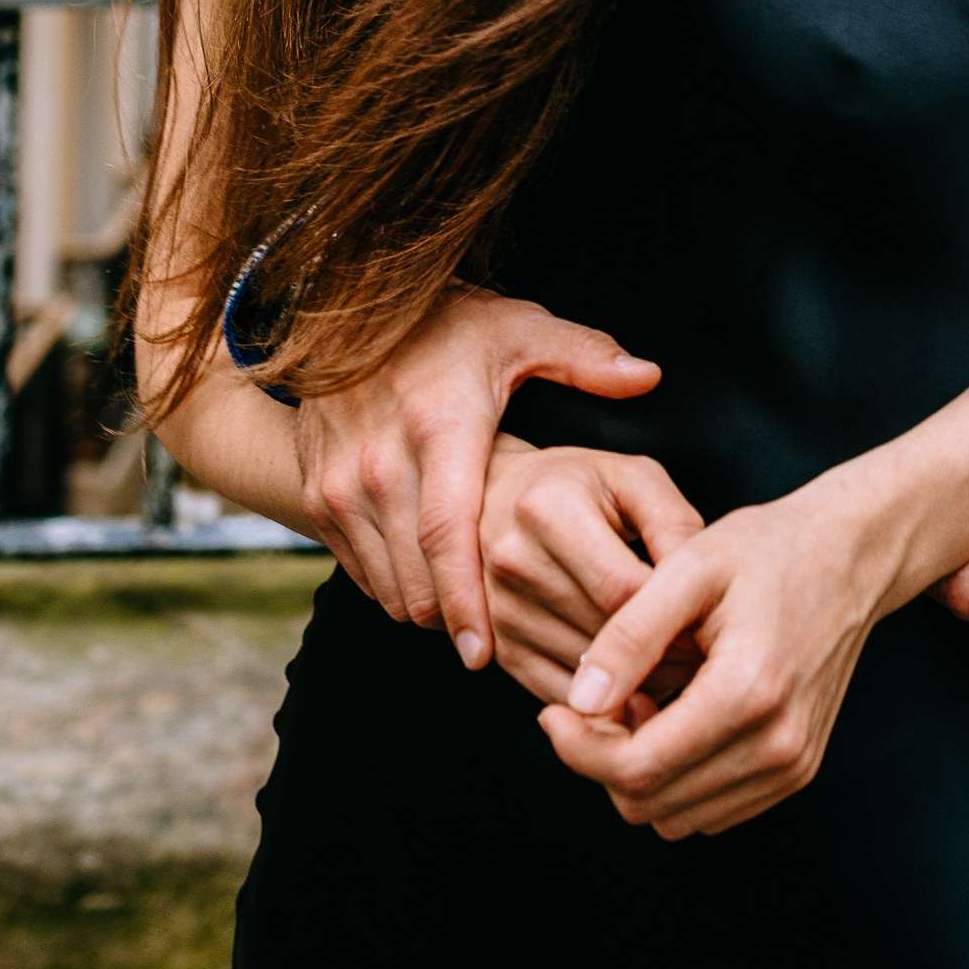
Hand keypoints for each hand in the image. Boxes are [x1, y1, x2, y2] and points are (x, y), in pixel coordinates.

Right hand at [293, 287, 659, 665]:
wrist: (350, 316)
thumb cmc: (449, 328)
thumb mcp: (521, 331)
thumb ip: (585, 358)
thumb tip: (649, 377)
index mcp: (440, 430)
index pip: (449, 536)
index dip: (467, 602)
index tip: (485, 652)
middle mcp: (381, 464)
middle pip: (417, 578)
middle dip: (459, 621)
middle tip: (508, 643)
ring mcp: (342, 485)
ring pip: (389, 586)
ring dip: (430, 609)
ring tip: (478, 616)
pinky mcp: (319, 496)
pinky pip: (361, 572)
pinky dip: (398, 588)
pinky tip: (436, 582)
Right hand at [480, 438, 704, 703]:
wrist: (498, 496)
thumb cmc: (580, 483)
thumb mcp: (634, 479)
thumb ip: (673, 523)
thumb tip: (703, 583)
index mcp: (549, 509)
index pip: (621, 588)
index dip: (671, 616)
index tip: (707, 629)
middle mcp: (513, 561)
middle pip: (600, 634)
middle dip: (659, 655)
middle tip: (701, 662)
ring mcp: (497, 609)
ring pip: (580, 672)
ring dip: (633, 684)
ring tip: (673, 671)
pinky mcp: (497, 645)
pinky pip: (555, 692)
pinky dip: (598, 701)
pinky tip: (632, 685)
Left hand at [539, 487, 888, 839]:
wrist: (852, 554)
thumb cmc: (768, 548)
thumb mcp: (689, 566)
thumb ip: (629, 636)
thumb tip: (577, 703)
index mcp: (748, 693)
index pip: (636, 769)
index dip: (577, 749)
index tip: (553, 710)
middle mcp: (778, 745)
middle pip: (651, 803)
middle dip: (603, 760)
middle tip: (595, 700)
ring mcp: (793, 765)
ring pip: (678, 817)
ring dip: (640, 774)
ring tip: (637, 702)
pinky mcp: (797, 769)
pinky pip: (712, 810)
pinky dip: (678, 778)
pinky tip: (672, 717)